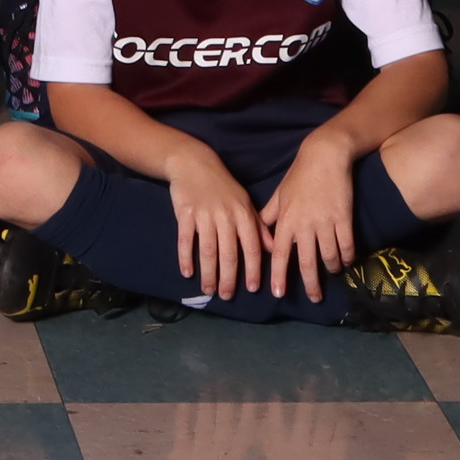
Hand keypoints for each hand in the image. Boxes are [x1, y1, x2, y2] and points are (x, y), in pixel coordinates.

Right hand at [167, 152, 264, 300]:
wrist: (194, 163)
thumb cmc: (223, 185)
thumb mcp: (245, 202)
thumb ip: (259, 227)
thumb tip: (273, 249)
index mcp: (243, 214)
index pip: (252, 246)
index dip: (253, 269)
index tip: (253, 288)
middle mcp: (226, 216)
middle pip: (229, 253)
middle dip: (229, 278)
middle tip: (227, 296)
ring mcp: (205, 215)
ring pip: (208, 250)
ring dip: (208, 273)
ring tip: (208, 290)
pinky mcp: (185, 213)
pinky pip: (185, 240)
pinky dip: (186, 257)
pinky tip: (187, 272)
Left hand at [259, 140, 363, 299]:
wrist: (325, 155)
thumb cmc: (299, 174)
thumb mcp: (280, 194)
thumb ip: (270, 215)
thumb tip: (260, 233)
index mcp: (286, 220)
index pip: (280, 254)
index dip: (279, 275)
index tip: (278, 293)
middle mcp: (304, 225)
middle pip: (307, 262)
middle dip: (311, 284)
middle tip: (314, 298)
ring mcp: (325, 223)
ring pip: (329, 257)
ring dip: (332, 269)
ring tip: (333, 274)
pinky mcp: (344, 218)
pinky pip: (347, 245)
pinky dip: (348, 257)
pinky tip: (347, 261)